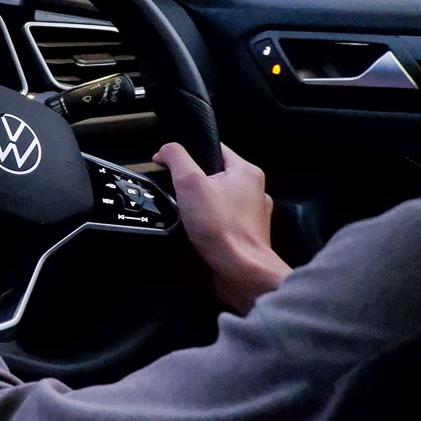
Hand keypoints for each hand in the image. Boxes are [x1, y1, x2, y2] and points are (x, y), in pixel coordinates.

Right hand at [153, 141, 290, 314]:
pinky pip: (224, 220)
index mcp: (247, 171)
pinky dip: (210, 224)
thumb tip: (165, 150)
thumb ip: (176, 158)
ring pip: (219, 200)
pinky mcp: (248, 235)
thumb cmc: (220, 226)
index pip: (214, 149)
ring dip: (201, 206)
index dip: (189, 154)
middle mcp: (255, 190)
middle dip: (194, 184)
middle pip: (215, 175)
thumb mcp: (190, 183)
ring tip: (187, 216)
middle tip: (177, 195)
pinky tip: (199, 232)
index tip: (170, 167)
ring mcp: (254, 214)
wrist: (241, 272)